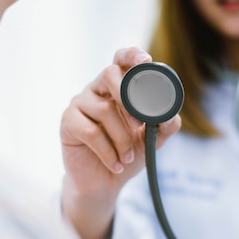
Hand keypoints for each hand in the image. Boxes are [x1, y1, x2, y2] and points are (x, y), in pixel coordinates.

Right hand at [61, 47, 180, 198]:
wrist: (104, 182)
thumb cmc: (127, 154)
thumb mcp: (151, 140)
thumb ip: (164, 126)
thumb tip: (171, 116)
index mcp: (118, 87)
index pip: (122, 60)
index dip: (132, 55)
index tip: (146, 60)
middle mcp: (97, 89)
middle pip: (109, 74)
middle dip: (128, 99)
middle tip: (139, 125)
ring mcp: (80, 103)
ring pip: (104, 110)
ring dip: (121, 138)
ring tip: (127, 157)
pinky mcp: (68, 122)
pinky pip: (90, 131)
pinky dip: (107, 151)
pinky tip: (115, 163)